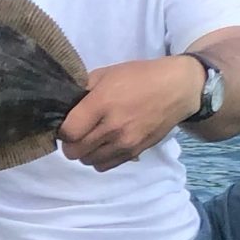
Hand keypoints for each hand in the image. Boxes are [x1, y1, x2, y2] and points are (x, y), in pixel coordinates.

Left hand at [57, 57, 202, 170]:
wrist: (176, 89)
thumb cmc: (139, 77)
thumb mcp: (106, 74)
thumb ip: (83, 91)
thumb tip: (66, 107)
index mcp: (102, 104)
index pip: (68, 132)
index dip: (63, 129)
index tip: (67, 123)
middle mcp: (112, 127)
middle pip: (74, 151)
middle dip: (71, 143)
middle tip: (78, 132)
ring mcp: (125, 143)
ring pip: (88, 161)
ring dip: (85, 152)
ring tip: (92, 138)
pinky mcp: (135, 152)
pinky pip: (105, 166)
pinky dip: (99, 158)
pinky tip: (104, 145)